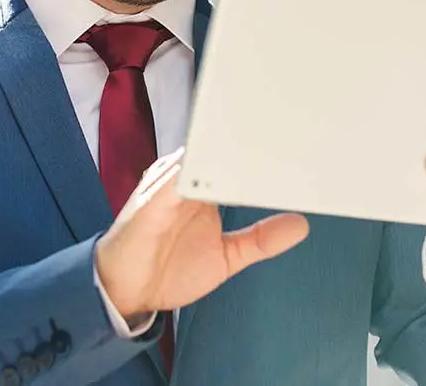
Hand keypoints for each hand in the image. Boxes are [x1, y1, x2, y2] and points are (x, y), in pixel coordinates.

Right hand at [95, 147, 308, 318]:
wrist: (125, 291)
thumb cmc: (169, 267)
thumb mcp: (226, 256)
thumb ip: (260, 240)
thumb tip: (300, 224)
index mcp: (202, 187)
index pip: (234, 159)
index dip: (260, 152)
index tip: (294, 146)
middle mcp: (185, 179)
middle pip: (218, 149)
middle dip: (248, 144)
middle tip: (282, 134)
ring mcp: (168, 184)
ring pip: (201, 155)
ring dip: (226, 150)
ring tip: (256, 143)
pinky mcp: (154, 197)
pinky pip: (177, 176)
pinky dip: (197, 170)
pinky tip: (217, 171)